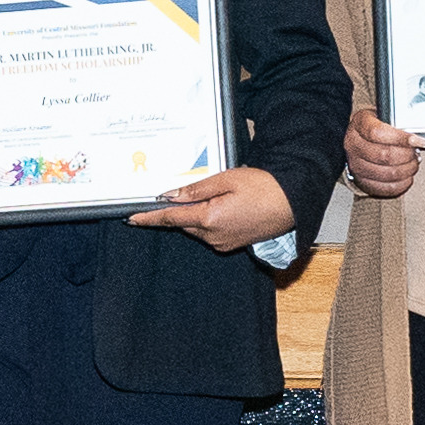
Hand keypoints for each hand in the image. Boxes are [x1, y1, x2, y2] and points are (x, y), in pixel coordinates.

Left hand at [130, 164, 299, 254]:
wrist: (292, 205)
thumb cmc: (264, 188)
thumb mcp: (227, 180)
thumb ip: (196, 189)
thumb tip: (170, 196)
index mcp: (209, 218)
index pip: (171, 219)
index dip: (149, 217)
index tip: (131, 218)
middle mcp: (212, 236)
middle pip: (183, 222)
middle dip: (181, 209)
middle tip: (189, 191)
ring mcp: (222, 243)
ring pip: (196, 227)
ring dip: (197, 213)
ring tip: (219, 195)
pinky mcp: (230, 245)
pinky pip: (209, 232)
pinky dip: (208, 220)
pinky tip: (224, 206)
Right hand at [344, 104, 424, 198]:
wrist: (362, 136)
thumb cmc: (377, 124)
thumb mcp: (384, 112)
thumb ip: (400, 120)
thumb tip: (419, 133)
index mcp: (359, 123)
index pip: (378, 132)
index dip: (401, 138)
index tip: (419, 141)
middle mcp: (353, 144)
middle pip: (383, 155)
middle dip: (407, 155)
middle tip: (416, 152)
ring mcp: (355, 164)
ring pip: (386, 173)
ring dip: (406, 170)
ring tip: (413, 163)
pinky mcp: (362, 180)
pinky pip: (384, 188)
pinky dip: (400, 184)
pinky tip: (407, 176)